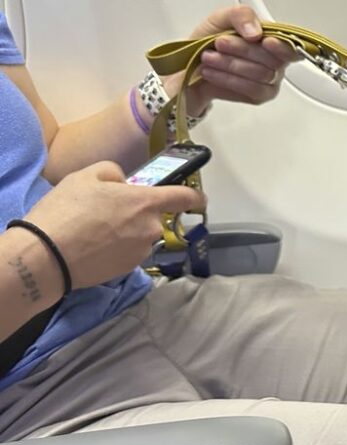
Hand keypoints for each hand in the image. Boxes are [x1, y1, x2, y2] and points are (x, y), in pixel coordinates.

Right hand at [23, 162, 204, 289]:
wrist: (47, 255)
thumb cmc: (66, 210)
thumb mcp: (86, 175)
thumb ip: (114, 172)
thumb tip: (124, 183)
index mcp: (146, 202)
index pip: (184, 197)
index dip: (194, 196)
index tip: (199, 198)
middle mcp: (151, 228)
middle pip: (153, 217)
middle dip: (135, 214)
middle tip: (104, 212)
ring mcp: (142, 251)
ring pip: (140, 235)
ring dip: (126, 232)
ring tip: (93, 230)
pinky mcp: (129, 269)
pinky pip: (129, 252)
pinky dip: (116, 248)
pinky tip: (93, 246)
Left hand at [168, 6, 298, 114]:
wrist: (189, 68)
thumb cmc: (208, 43)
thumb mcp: (220, 19)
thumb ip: (240, 16)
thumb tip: (256, 32)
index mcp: (271, 40)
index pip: (291, 46)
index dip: (282, 46)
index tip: (265, 41)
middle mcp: (275, 61)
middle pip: (273, 59)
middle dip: (242, 50)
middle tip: (219, 43)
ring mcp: (270, 81)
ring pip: (261, 74)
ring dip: (231, 65)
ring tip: (208, 58)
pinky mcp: (259, 97)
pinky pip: (253, 90)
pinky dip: (229, 80)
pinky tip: (212, 73)